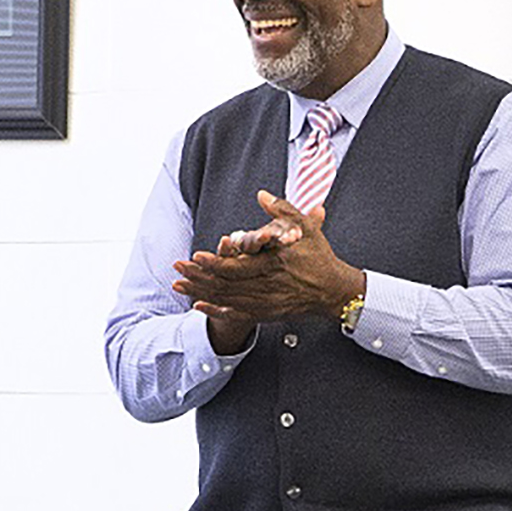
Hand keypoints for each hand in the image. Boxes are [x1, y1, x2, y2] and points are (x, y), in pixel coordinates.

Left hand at [173, 191, 366, 340]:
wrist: (334, 289)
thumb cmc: (319, 256)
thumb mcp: (305, 227)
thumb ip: (283, 210)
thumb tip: (261, 195)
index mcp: (274, 264)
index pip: (238, 266)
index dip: (214, 262)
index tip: (196, 256)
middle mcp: (267, 285)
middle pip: (225, 284)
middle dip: (198, 277)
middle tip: (177, 269)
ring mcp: (265, 302)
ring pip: (226, 299)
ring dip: (201, 293)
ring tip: (179, 286)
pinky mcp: (266, 313)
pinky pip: (236, 315)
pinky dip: (215, 311)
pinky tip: (198, 307)